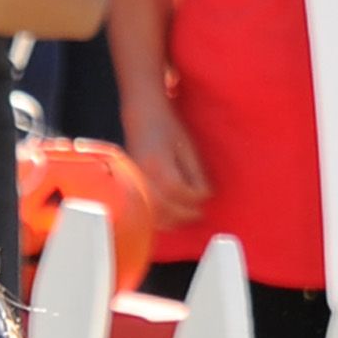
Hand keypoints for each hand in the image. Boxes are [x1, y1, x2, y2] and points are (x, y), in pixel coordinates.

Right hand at [122, 89, 211, 217]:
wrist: (142, 117)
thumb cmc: (168, 127)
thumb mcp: (187, 146)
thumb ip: (195, 172)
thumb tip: (205, 195)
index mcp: (158, 164)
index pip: (177, 190)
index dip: (194, 197)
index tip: (206, 196)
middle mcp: (143, 177)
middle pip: (163, 207)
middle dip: (183, 214)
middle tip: (199, 214)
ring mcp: (134, 184)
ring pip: (151, 213)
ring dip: (171, 220)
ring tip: (186, 217)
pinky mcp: (131, 187)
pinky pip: (144, 210)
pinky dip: (158, 218)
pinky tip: (170, 217)